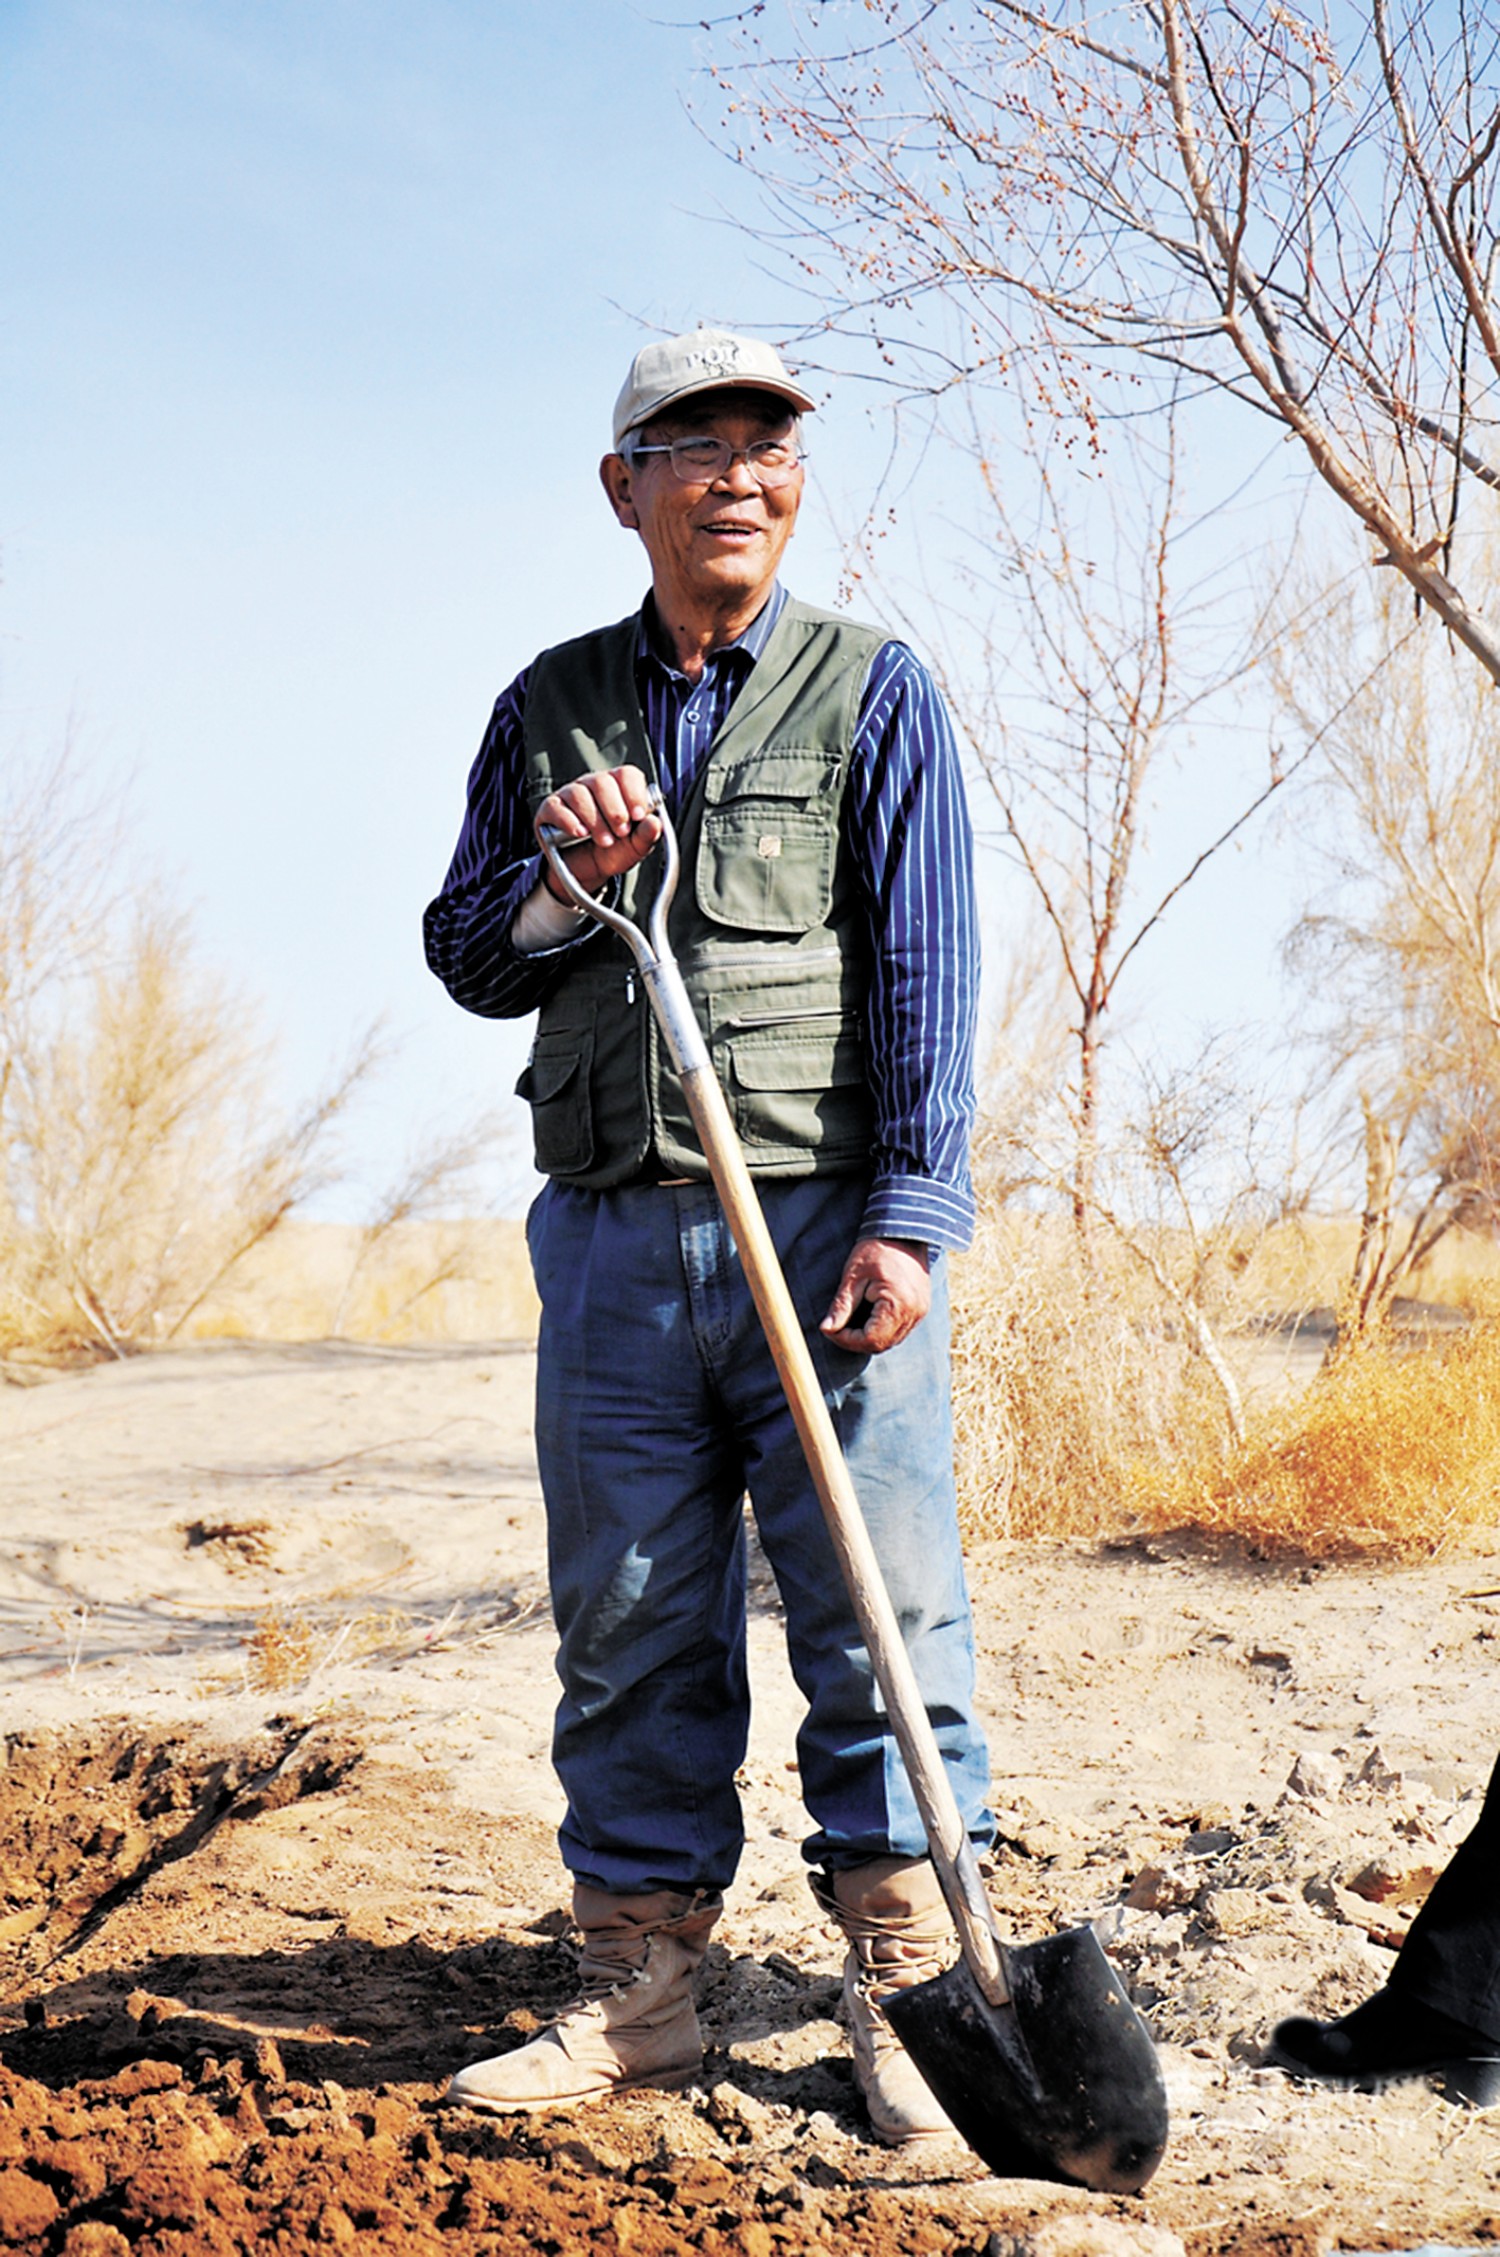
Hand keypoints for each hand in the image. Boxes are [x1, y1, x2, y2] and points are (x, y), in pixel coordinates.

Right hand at [536, 765, 662, 900]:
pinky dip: (569, 821)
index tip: (638, 816)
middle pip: (602, 781)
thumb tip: (655, 821)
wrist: (586, 872)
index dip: (634, 794)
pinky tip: (580, 833)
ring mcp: (569, 795)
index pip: (626, 774)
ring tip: (604, 841)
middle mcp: (592, 785)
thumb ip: (647, 835)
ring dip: (595, 820)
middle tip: (621, 833)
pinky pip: (556, 807)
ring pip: (579, 793)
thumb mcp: (634, 848)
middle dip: (615, 810)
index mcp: (618, 788)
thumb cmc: (612, 852)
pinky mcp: (549, 809)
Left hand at [820, 1236, 930, 1354]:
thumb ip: (842, 1305)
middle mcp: (914, 1313)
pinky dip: (883, 1330)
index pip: (870, 1339)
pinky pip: (901, 1330)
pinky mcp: (922, 1308)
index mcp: (897, 1305)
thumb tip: (827, 1328)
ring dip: (870, 1337)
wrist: (903, 1230)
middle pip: (882, 1344)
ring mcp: (921, 1312)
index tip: (830, 1329)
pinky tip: (868, 1317)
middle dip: (856, 1341)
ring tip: (850, 1323)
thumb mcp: (854, 1276)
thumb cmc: (876, 1249)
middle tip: (836, 1329)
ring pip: (892, 1340)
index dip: (847, 1340)